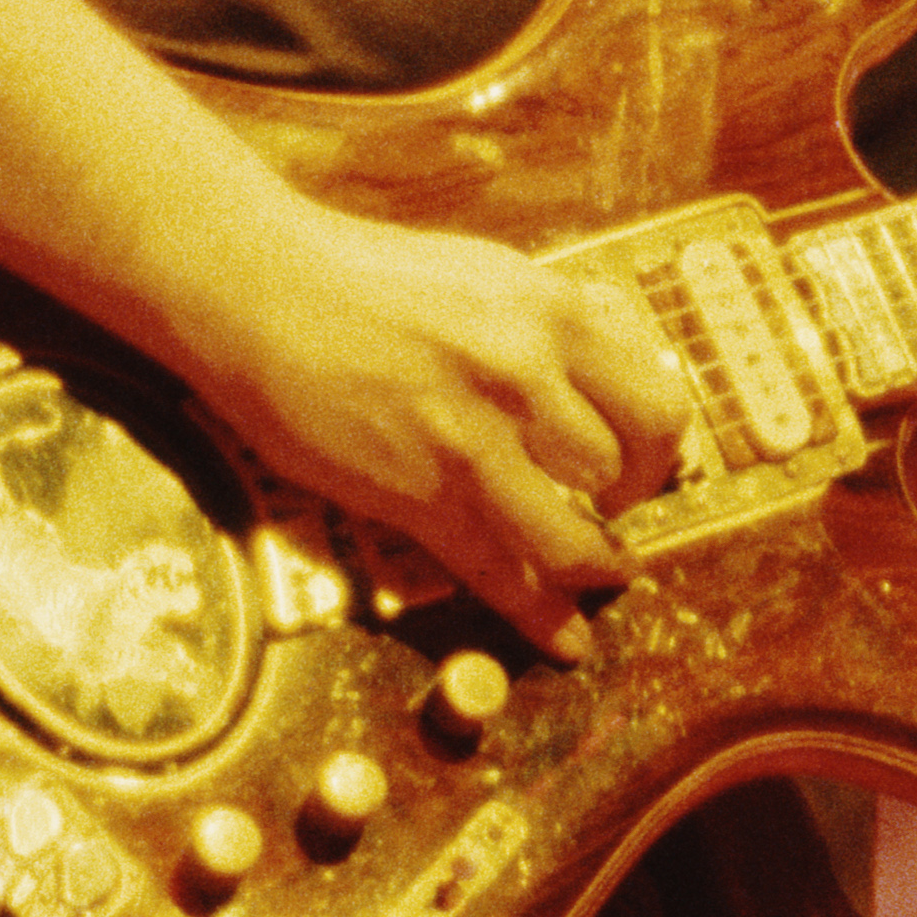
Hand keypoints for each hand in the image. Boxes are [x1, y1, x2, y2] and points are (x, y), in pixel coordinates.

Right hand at [177, 201, 691, 653]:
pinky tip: (565, 641)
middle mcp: (527, 377)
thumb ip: (555, 323)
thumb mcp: (489, 275)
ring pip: (572, 536)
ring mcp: (472, 441)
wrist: (257, 291)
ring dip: (592, 562)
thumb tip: (614, 364)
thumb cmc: (367, 279)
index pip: (658, 401)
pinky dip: (538, 615)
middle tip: (613, 505)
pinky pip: (496, 570)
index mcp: (555, 314)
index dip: (658, 446)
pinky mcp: (416, 494)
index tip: (640, 459)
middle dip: (631, 498)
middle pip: (626, 468)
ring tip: (597, 568)